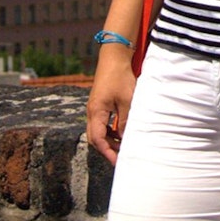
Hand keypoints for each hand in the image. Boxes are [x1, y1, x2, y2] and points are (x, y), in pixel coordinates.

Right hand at [85, 46, 135, 164]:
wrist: (114, 58)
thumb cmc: (120, 78)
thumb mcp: (127, 101)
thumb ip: (126, 121)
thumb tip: (127, 139)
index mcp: (96, 112)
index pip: (98, 139)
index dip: (107, 152)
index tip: (117, 162)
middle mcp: (92, 112)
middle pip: (94, 138)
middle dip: (106, 149)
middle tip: (120, 158)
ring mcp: (94, 108)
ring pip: (97, 131)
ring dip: (108, 140)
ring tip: (123, 146)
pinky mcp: (99, 104)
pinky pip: (101, 123)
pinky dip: (109, 131)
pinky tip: (121, 132)